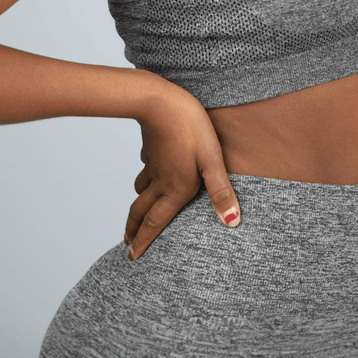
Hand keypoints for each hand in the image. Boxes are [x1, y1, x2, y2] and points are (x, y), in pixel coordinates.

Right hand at [124, 81, 240, 259]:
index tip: (131, 257)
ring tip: (136, 212)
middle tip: (125, 242)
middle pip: (141, 210)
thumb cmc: (190, 128)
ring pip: (140, 188)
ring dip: (137, 204)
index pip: (156, 223)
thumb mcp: (212, 160)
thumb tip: (232, 223)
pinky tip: (148, 168)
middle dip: (133, 229)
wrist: (159, 100)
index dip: (144, 242)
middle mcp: (160, 180)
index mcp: (175, 189)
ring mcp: (152, 162)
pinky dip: (143, 174)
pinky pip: (145, 165)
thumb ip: (220, 191)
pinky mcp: (151, 146)